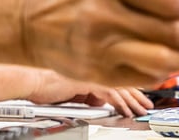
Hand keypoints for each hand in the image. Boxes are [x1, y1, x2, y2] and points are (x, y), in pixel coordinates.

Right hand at [19, 0, 178, 85]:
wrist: (23, 25)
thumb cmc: (68, 0)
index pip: (174, 0)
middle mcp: (106, 14)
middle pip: (177, 33)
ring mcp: (102, 46)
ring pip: (167, 61)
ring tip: (178, 52)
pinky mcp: (99, 72)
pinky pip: (147, 78)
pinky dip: (158, 72)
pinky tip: (150, 61)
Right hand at [28, 69, 152, 116]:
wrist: (31, 81)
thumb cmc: (45, 84)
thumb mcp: (72, 90)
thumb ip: (86, 92)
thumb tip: (98, 100)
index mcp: (91, 66)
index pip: (116, 75)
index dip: (131, 87)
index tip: (141, 97)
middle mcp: (93, 66)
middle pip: (122, 80)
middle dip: (137, 95)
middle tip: (147, 106)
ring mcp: (91, 71)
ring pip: (118, 86)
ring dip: (132, 101)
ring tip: (140, 112)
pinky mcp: (87, 80)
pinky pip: (108, 93)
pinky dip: (119, 103)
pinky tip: (125, 110)